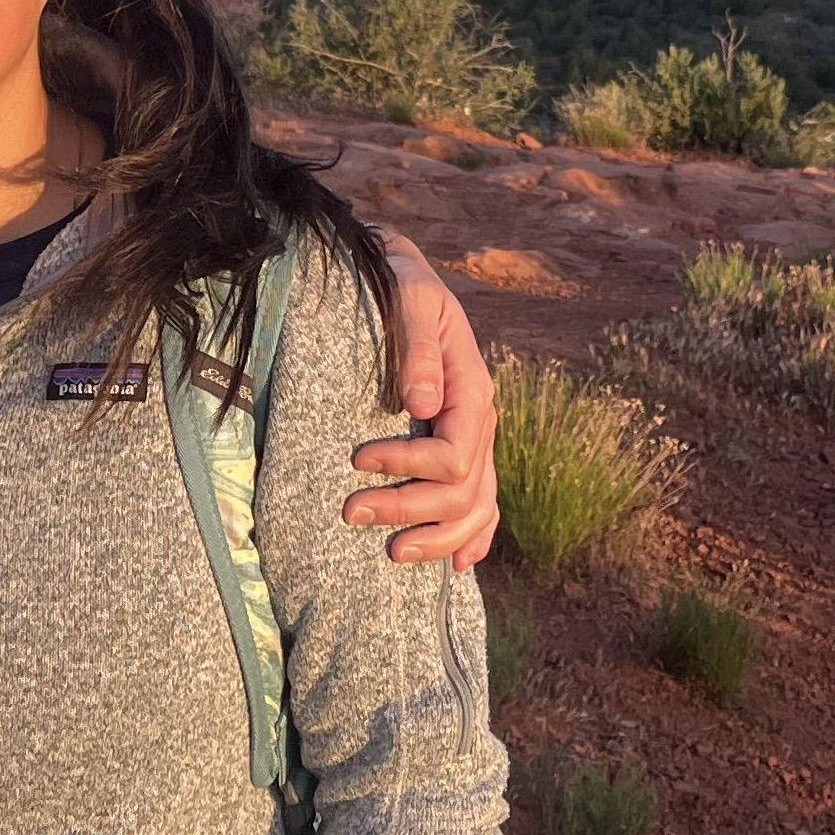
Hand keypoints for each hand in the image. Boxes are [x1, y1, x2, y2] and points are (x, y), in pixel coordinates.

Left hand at [345, 232, 498, 569]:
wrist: (405, 272)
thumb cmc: (402, 281)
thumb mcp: (410, 298)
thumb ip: (419, 349)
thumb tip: (421, 405)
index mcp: (472, 387)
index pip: (453, 453)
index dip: (408, 467)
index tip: (358, 460)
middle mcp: (480, 417)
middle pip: (463, 489)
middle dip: (409, 508)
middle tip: (351, 512)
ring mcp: (474, 434)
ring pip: (477, 505)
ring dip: (437, 535)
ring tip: (392, 552)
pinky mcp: (462, 442)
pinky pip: (484, 499)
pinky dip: (474, 534)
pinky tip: (457, 562)